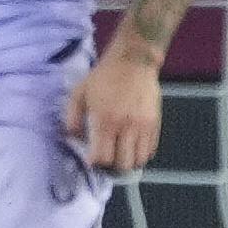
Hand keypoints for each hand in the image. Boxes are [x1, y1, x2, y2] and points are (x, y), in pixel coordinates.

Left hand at [66, 51, 162, 172]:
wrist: (133, 60)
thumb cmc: (103, 77)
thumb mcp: (79, 93)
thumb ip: (72, 119)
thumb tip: (74, 139)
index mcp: (105, 121)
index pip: (102, 158)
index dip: (96, 163)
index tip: (92, 158)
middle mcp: (126, 127)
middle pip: (122, 164)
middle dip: (112, 166)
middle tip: (107, 158)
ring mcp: (143, 126)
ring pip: (138, 161)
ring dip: (128, 161)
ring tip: (121, 154)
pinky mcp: (155, 123)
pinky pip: (150, 150)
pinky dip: (141, 153)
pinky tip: (132, 145)